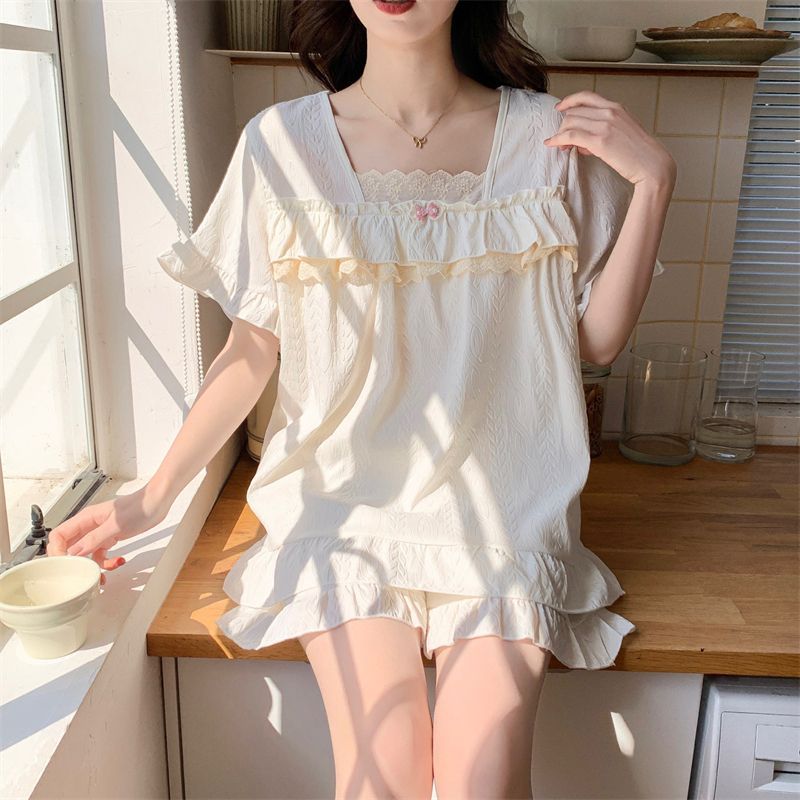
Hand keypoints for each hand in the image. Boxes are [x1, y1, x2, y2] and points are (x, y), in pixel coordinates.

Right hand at [46, 484, 168, 584]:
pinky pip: (101, 555)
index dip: (57, 551)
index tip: (66, 564)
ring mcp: (100, 532)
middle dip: (74, 563)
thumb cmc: (139, 506)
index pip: (59, 536)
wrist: (158, 502)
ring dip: (92, 566)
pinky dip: (107, 562)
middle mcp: (90, 525)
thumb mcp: (116, 525)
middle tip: (83, 573)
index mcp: (86, 519)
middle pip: (70, 547)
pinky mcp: (111, 537)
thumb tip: (74, 552)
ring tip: (102, 574)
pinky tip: (118, 561)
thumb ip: (95, 539)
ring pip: (86, 554)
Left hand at [543, 90, 676, 188]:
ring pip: (570, 122)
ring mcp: (605, 125)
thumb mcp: (622, 134)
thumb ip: (603, 132)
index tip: (560, 107)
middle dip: (564, 125)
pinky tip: (551, 144)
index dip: (570, 101)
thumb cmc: (639, 154)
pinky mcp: (599, 141)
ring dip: (560, 134)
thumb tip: (582, 143)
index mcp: (617, 107)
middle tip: (560, 139)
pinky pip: (571, 135)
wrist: (652, 165)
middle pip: (575, 111)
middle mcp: (610, 112)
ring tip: (560, 146)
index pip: (587, 97)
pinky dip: (557, 139)